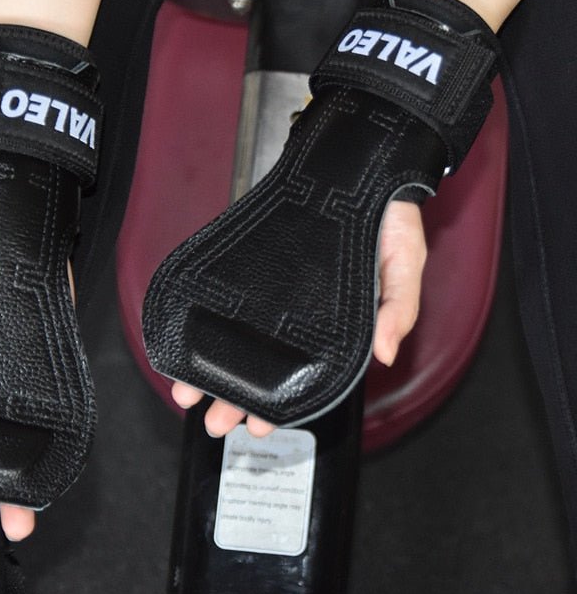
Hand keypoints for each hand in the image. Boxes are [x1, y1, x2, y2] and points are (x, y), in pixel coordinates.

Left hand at [171, 199, 426, 437]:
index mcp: (334, 322)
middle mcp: (299, 310)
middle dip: (235, 394)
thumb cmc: (388, 220)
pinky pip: (227, 292)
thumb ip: (398, 309)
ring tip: (188, 391)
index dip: (280, 404)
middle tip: (213, 421)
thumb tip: (384, 353)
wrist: (363, 165)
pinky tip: (190, 334)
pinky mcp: (257, 258)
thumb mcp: (405, 265)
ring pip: (237, 333)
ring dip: (213, 363)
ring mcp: (274, 286)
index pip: (302, 374)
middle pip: (261, 361)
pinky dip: (209, 314)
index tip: (257, 428)